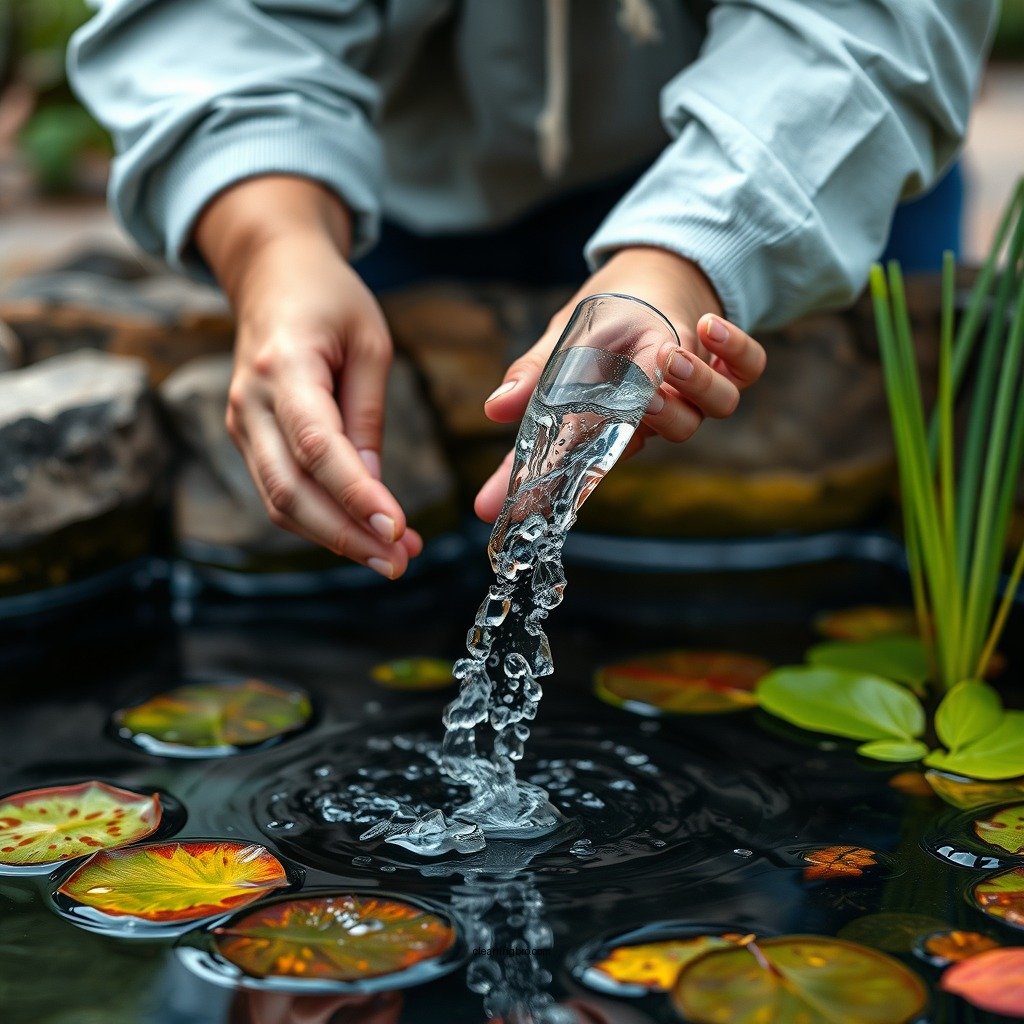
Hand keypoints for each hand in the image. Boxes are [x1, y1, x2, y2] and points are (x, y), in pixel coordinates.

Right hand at [196, 177, 421, 577]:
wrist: (271, 275)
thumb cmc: (329, 299)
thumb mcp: (370, 343)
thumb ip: (368, 416)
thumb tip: (374, 488)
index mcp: (284, 367)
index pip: (317, 446)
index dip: (355, 495)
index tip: (396, 530)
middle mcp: (251, 403)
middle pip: (291, 491)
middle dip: (347, 536)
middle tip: (399, 563)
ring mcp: (241, 425)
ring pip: (280, 503)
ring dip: (336, 538)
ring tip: (392, 557)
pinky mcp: (249, 440)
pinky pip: (281, 492)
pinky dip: (320, 521)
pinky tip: (361, 533)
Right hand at [474, 246, 765, 521]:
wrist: (648, 279)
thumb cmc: (602, 321)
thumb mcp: (560, 344)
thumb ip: (532, 377)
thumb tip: (493, 408)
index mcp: (617, 420)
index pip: (581, 463)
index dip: (548, 491)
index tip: (512, 508)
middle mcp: (661, 412)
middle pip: (669, 433)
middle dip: (660, 418)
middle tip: (643, 397)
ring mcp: (699, 386)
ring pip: (716, 407)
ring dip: (699, 384)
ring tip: (672, 353)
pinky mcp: (731, 359)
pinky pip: (750, 367)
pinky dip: (737, 349)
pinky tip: (709, 327)